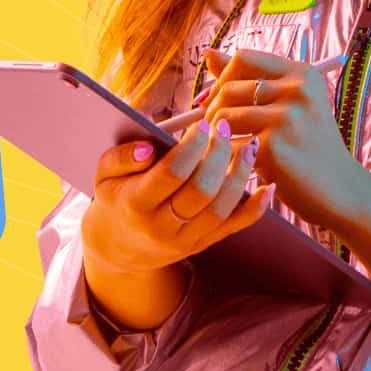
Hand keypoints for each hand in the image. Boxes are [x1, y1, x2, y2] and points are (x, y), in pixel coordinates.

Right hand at [81, 116, 274, 277]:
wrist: (119, 246)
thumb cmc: (114, 197)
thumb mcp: (103, 174)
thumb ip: (121, 157)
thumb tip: (148, 148)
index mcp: (136, 203)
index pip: (172, 173)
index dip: (192, 146)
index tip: (203, 124)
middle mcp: (162, 226)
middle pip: (201, 191)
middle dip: (218, 154)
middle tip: (224, 126)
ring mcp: (185, 239)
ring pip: (221, 209)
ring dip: (240, 175)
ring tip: (248, 146)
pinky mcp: (202, 244)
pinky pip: (233, 227)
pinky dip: (255, 209)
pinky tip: (267, 187)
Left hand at [195, 47, 368, 230]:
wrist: (343, 192)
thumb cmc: (310, 147)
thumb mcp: (291, 104)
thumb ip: (252, 78)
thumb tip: (208, 53)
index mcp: (302, 74)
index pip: (243, 58)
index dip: (221, 77)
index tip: (215, 97)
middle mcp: (297, 90)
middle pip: (228, 87)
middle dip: (212, 108)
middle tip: (213, 128)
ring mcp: (286, 118)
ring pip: (223, 115)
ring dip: (215, 134)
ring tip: (226, 147)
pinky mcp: (273, 147)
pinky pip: (227, 145)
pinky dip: (225, 156)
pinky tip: (237, 164)